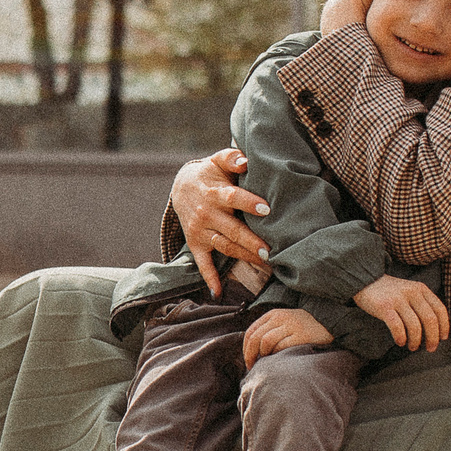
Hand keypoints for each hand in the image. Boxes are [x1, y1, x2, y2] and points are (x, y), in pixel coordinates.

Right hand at [169, 147, 270, 296]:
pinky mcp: (196, 244)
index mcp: (215, 193)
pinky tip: (218, 292)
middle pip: (231, 229)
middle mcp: (207, 214)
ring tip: (264, 263)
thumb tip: (245, 160)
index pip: (233, 198)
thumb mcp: (217, 161)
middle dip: (250, 240)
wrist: (180, 188)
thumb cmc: (210, 174)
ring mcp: (201, 231)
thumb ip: (231, 158)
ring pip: (224, 246)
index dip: (249, 203)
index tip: (267, 209)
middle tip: (270, 250)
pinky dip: (209, 278)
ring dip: (242, 256)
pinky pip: (202, 263)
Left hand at [243, 308, 333, 368]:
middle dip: (250, 354)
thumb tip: (251, 351)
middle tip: (252, 367)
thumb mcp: (285, 323)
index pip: (251, 331)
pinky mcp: (302, 335)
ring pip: (266, 341)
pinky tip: (280, 360)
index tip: (248, 361)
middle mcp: (281, 317)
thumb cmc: (304, 329)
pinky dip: (277, 355)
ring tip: (268, 363)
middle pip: (255, 337)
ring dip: (264, 355)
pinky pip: (282, 347)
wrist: (331, 324)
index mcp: (274, 314)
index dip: (245, 348)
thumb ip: (270, 331)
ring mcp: (292, 325)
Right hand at [354, 274, 448, 349]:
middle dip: (432, 338)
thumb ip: (422, 303)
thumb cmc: (389, 291)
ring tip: (413, 347)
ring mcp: (397, 299)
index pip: (440, 309)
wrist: (364, 280)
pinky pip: (397, 326)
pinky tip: (400, 342)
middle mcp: (412, 292)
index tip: (442, 338)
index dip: (444, 326)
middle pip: (429, 319)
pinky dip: (401, 337)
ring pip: (414, 325)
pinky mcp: (384, 306)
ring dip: (416, 341)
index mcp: (421, 289)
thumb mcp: (410, 291)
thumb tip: (436, 329)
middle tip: (430, 348)